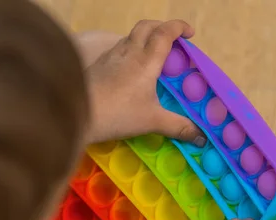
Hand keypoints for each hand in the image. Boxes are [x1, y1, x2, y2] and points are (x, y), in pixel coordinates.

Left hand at [84, 20, 204, 144]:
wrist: (75, 114)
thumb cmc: (117, 114)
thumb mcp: (152, 121)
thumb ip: (178, 127)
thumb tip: (200, 137)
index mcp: (146, 60)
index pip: (165, 32)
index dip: (179, 27)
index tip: (189, 32)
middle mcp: (128, 51)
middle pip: (146, 26)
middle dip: (162, 27)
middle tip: (173, 40)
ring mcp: (110, 56)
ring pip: (130, 37)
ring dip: (145, 38)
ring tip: (153, 56)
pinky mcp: (98, 65)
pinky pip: (118, 49)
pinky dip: (130, 51)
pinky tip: (130, 71)